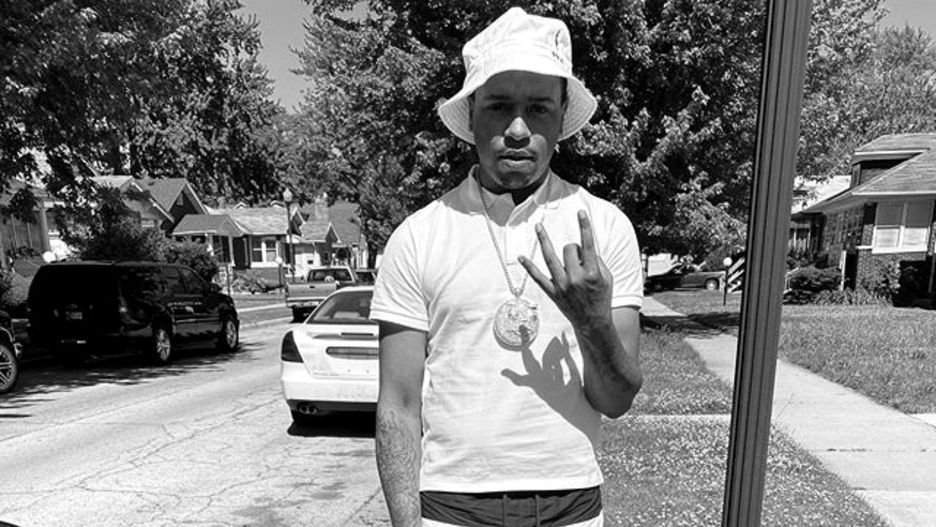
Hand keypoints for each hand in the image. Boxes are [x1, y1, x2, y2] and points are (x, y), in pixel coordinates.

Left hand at [519, 211, 612, 328]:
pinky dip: (529, 267)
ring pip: (550, 258)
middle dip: (573, 249)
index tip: (580, 212)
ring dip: (543, 240)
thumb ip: (596, 261)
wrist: (593, 322)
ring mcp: (562, 285)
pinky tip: (521, 257)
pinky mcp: (553, 292)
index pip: (587, 244)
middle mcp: (576, 278)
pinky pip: (538, 277)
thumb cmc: (601, 297)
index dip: (584, 226)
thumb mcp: (607, 278)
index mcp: (592, 273)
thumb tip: (582, 248)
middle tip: (578, 260)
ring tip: (538, 226)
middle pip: (569, 249)